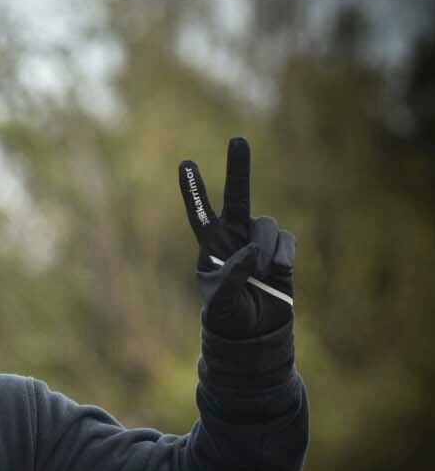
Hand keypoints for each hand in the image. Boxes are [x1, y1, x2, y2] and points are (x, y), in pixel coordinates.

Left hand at [178, 137, 293, 338]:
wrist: (254, 331)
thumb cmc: (227, 315)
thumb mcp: (220, 299)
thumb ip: (232, 274)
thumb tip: (251, 250)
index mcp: (211, 244)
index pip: (200, 212)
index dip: (194, 190)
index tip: (185, 163)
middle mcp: (234, 235)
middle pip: (239, 196)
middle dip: (239, 168)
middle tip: (238, 139)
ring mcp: (259, 240)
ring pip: (266, 225)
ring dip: (263, 250)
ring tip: (259, 276)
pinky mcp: (281, 250)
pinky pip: (285, 240)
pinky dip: (281, 257)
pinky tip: (275, 274)